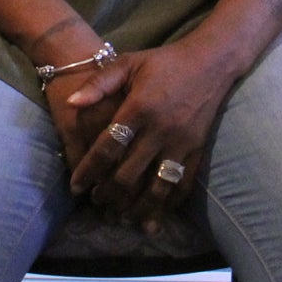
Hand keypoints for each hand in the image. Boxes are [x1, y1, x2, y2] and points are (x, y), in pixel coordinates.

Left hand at [60, 42, 234, 227]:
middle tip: (96, 204)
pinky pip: (182, 185)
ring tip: (121, 219)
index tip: (76, 187)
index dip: (89, 171)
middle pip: (129, 175)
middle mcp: (159, 130)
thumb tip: (70, 103)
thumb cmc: (164, 62)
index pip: (108, 147)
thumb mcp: (129, 63)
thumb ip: (99, 83)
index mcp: (138, 108)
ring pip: (156, 188)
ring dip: (137, 208)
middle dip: (109, 195)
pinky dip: (168, 205)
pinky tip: (155, 218)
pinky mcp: (197, 151)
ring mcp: (181, 143)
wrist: (211, 62)